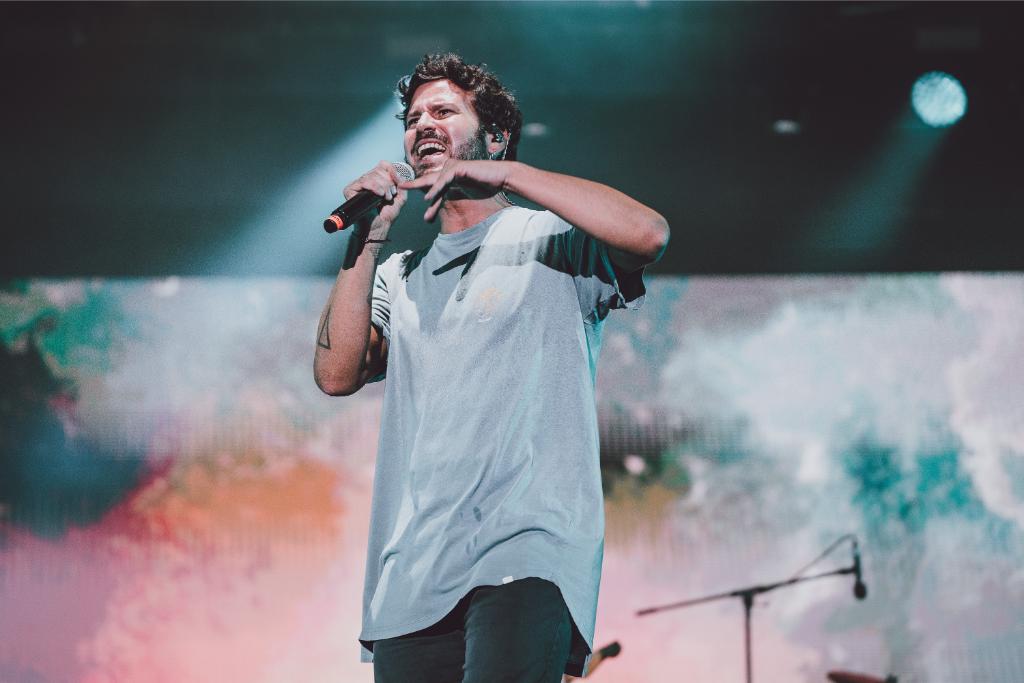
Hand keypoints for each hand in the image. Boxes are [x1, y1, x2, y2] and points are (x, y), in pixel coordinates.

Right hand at [342, 160, 408, 234]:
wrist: (378, 228)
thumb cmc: (386, 215)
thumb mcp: (400, 197)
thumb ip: (401, 182)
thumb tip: (395, 171)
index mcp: (377, 180)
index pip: (383, 165)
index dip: (391, 171)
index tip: (396, 182)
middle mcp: (367, 181)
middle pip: (379, 170)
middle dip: (388, 183)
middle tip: (389, 195)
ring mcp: (358, 185)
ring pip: (372, 175)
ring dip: (383, 187)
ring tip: (385, 198)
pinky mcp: (350, 190)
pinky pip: (363, 181)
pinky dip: (374, 186)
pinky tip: (379, 195)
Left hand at [399, 159, 513, 222]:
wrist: (501, 178)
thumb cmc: (487, 186)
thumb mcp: (466, 194)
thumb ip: (453, 197)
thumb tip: (443, 204)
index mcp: (450, 176)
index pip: (432, 184)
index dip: (419, 189)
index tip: (406, 192)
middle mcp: (449, 169)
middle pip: (429, 181)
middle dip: (414, 185)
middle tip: (400, 188)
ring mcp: (453, 167)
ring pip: (437, 184)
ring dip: (430, 197)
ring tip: (422, 210)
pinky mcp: (458, 168)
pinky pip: (444, 181)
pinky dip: (436, 190)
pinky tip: (429, 198)